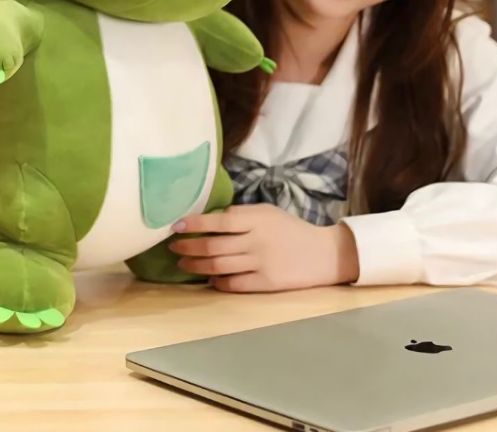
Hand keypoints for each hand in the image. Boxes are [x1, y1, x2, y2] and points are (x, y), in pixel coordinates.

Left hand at [169, 204, 359, 292]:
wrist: (323, 254)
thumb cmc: (290, 229)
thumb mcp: (266, 212)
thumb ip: (240, 216)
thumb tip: (208, 220)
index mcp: (255, 219)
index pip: (216, 221)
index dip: (193, 224)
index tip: (175, 225)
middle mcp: (255, 241)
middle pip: (212, 246)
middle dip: (188, 247)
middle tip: (173, 248)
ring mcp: (260, 263)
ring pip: (218, 265)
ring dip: (196, 266)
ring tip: (183, 264)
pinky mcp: (265, 283)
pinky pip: (233, 284)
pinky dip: (217, 282)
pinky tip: (209, 279)